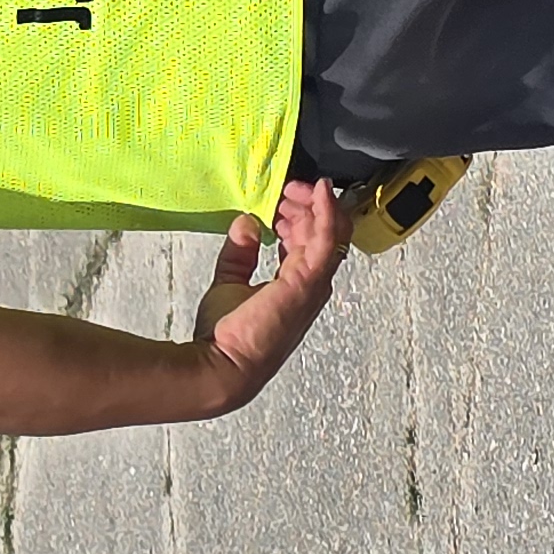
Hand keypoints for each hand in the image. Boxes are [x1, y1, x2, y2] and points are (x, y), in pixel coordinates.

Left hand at [187, 179, 348, 411]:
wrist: (223, 365)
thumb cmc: (227, 334)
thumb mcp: (230, 282)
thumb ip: (239, 254)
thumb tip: (245, 223)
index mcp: (297, 284)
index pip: (311, 242)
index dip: (300, 216)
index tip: (279, 200)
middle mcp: (312, 283)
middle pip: (325, 233)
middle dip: (309, 205)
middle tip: (288, 189)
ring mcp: (313, 283)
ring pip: (330, 232)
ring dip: (315, 204)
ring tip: (293, 188)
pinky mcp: (307, 281)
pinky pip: (327, 239)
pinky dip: (326, 212)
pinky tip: (319, 190)